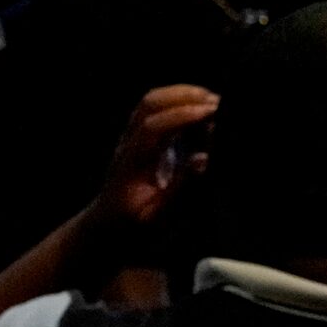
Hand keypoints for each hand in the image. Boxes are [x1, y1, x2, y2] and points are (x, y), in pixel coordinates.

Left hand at [88, 84, 218, 235]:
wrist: (106, 230)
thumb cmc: (133, 228)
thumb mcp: (158, 218)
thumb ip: (181, 190)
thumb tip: (203, 159)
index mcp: (132, 162)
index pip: (152, 126)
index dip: (183, 115)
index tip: (213, 112)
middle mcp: (128, 145)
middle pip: (149, 104)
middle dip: (185, 96)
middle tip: (220, 103)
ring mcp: (132, 140)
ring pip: (152, 103)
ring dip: (184, 96)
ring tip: (215, 104)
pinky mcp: (140, 140)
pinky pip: (158, 111)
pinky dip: (181, 104)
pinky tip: (204, 114)